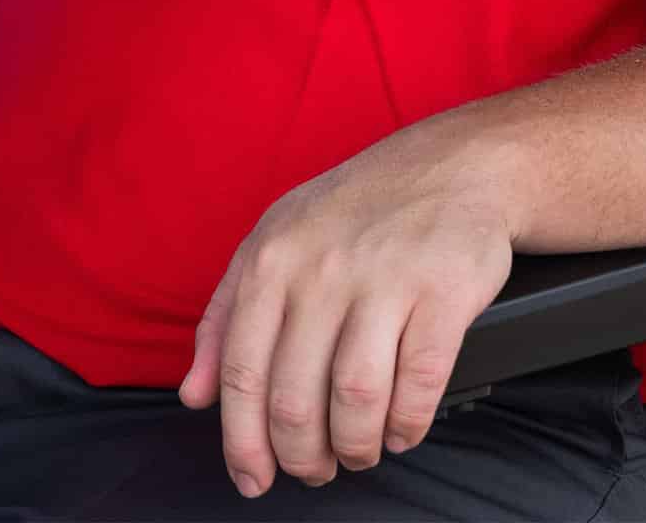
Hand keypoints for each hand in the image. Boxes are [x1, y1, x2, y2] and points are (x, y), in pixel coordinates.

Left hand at [177, 119, 515, 498]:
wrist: (451, 166)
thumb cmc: (354, 211)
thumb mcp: (275, 240)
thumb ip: (226, 315)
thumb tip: (193, 395)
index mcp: (273, 258)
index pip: (243, 372)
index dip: (244, 442)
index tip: (254, 479)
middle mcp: (323, 269)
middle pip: (296, 401)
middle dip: (302, 457)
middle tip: (315, 470)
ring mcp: (385, 280)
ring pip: (355, 404)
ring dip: (355, 449)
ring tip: (358, 452)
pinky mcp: (443, 292)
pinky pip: (418, 387)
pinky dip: (406, 426)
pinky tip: (400, 428)